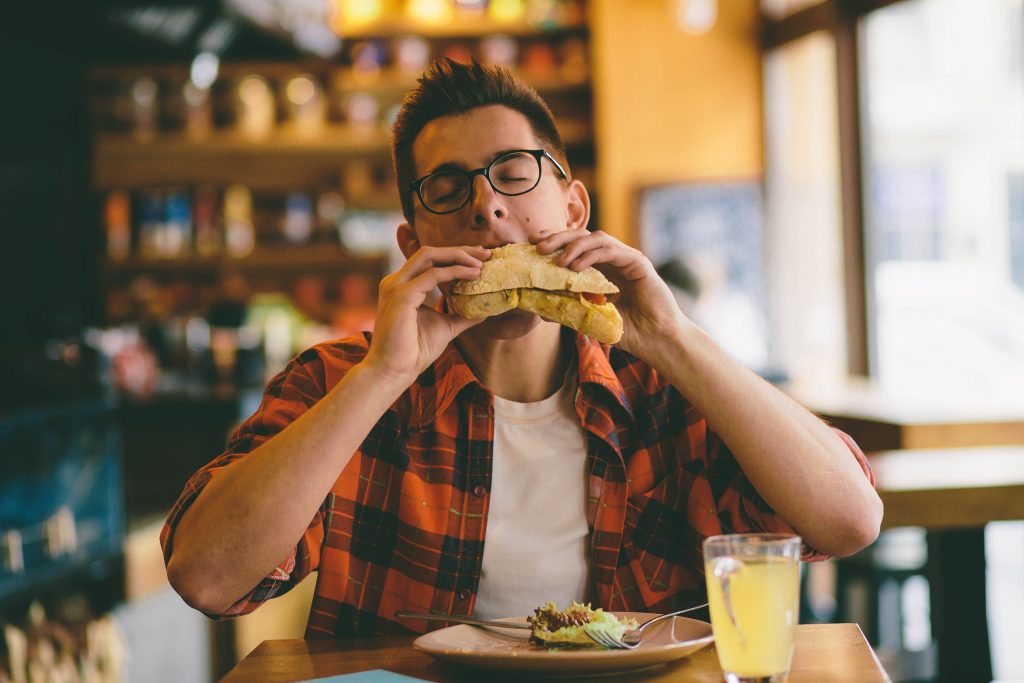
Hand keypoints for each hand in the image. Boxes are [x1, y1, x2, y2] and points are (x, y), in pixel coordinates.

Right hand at [362, 245, 489, 381]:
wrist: (394, 371)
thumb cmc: (414, 352)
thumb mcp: (445, 327)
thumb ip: (460, 315)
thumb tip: (483, 310)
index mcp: (403, 286)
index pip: (430, 261)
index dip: (456, 256)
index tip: (480, 259)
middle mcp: (397, 281)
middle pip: (430, 252)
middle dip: (459, 250)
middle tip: (485, 254)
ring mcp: (396, 286)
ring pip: (429, 256)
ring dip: (458, 256)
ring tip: (481, 264)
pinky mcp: (401, 295)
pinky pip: (432, 275)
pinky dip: (455, 272)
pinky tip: (472, 275)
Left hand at [531, 229, 688, 359]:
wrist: (655, 341)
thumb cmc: (627, 332)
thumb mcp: (590, 319)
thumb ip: (570, 310)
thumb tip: (540, 309)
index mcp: (601, 268)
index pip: (574, 246)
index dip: (553, 241)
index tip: (532, 244)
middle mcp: (613, 259)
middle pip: (582, 236)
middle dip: (558, 237)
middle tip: (538, 246)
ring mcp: (626, 258)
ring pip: (596, 238)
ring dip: (573, 246)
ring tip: (557, 260)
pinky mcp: (638, 262)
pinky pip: (611, 250)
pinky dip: (591, 255)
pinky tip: (575, 267)